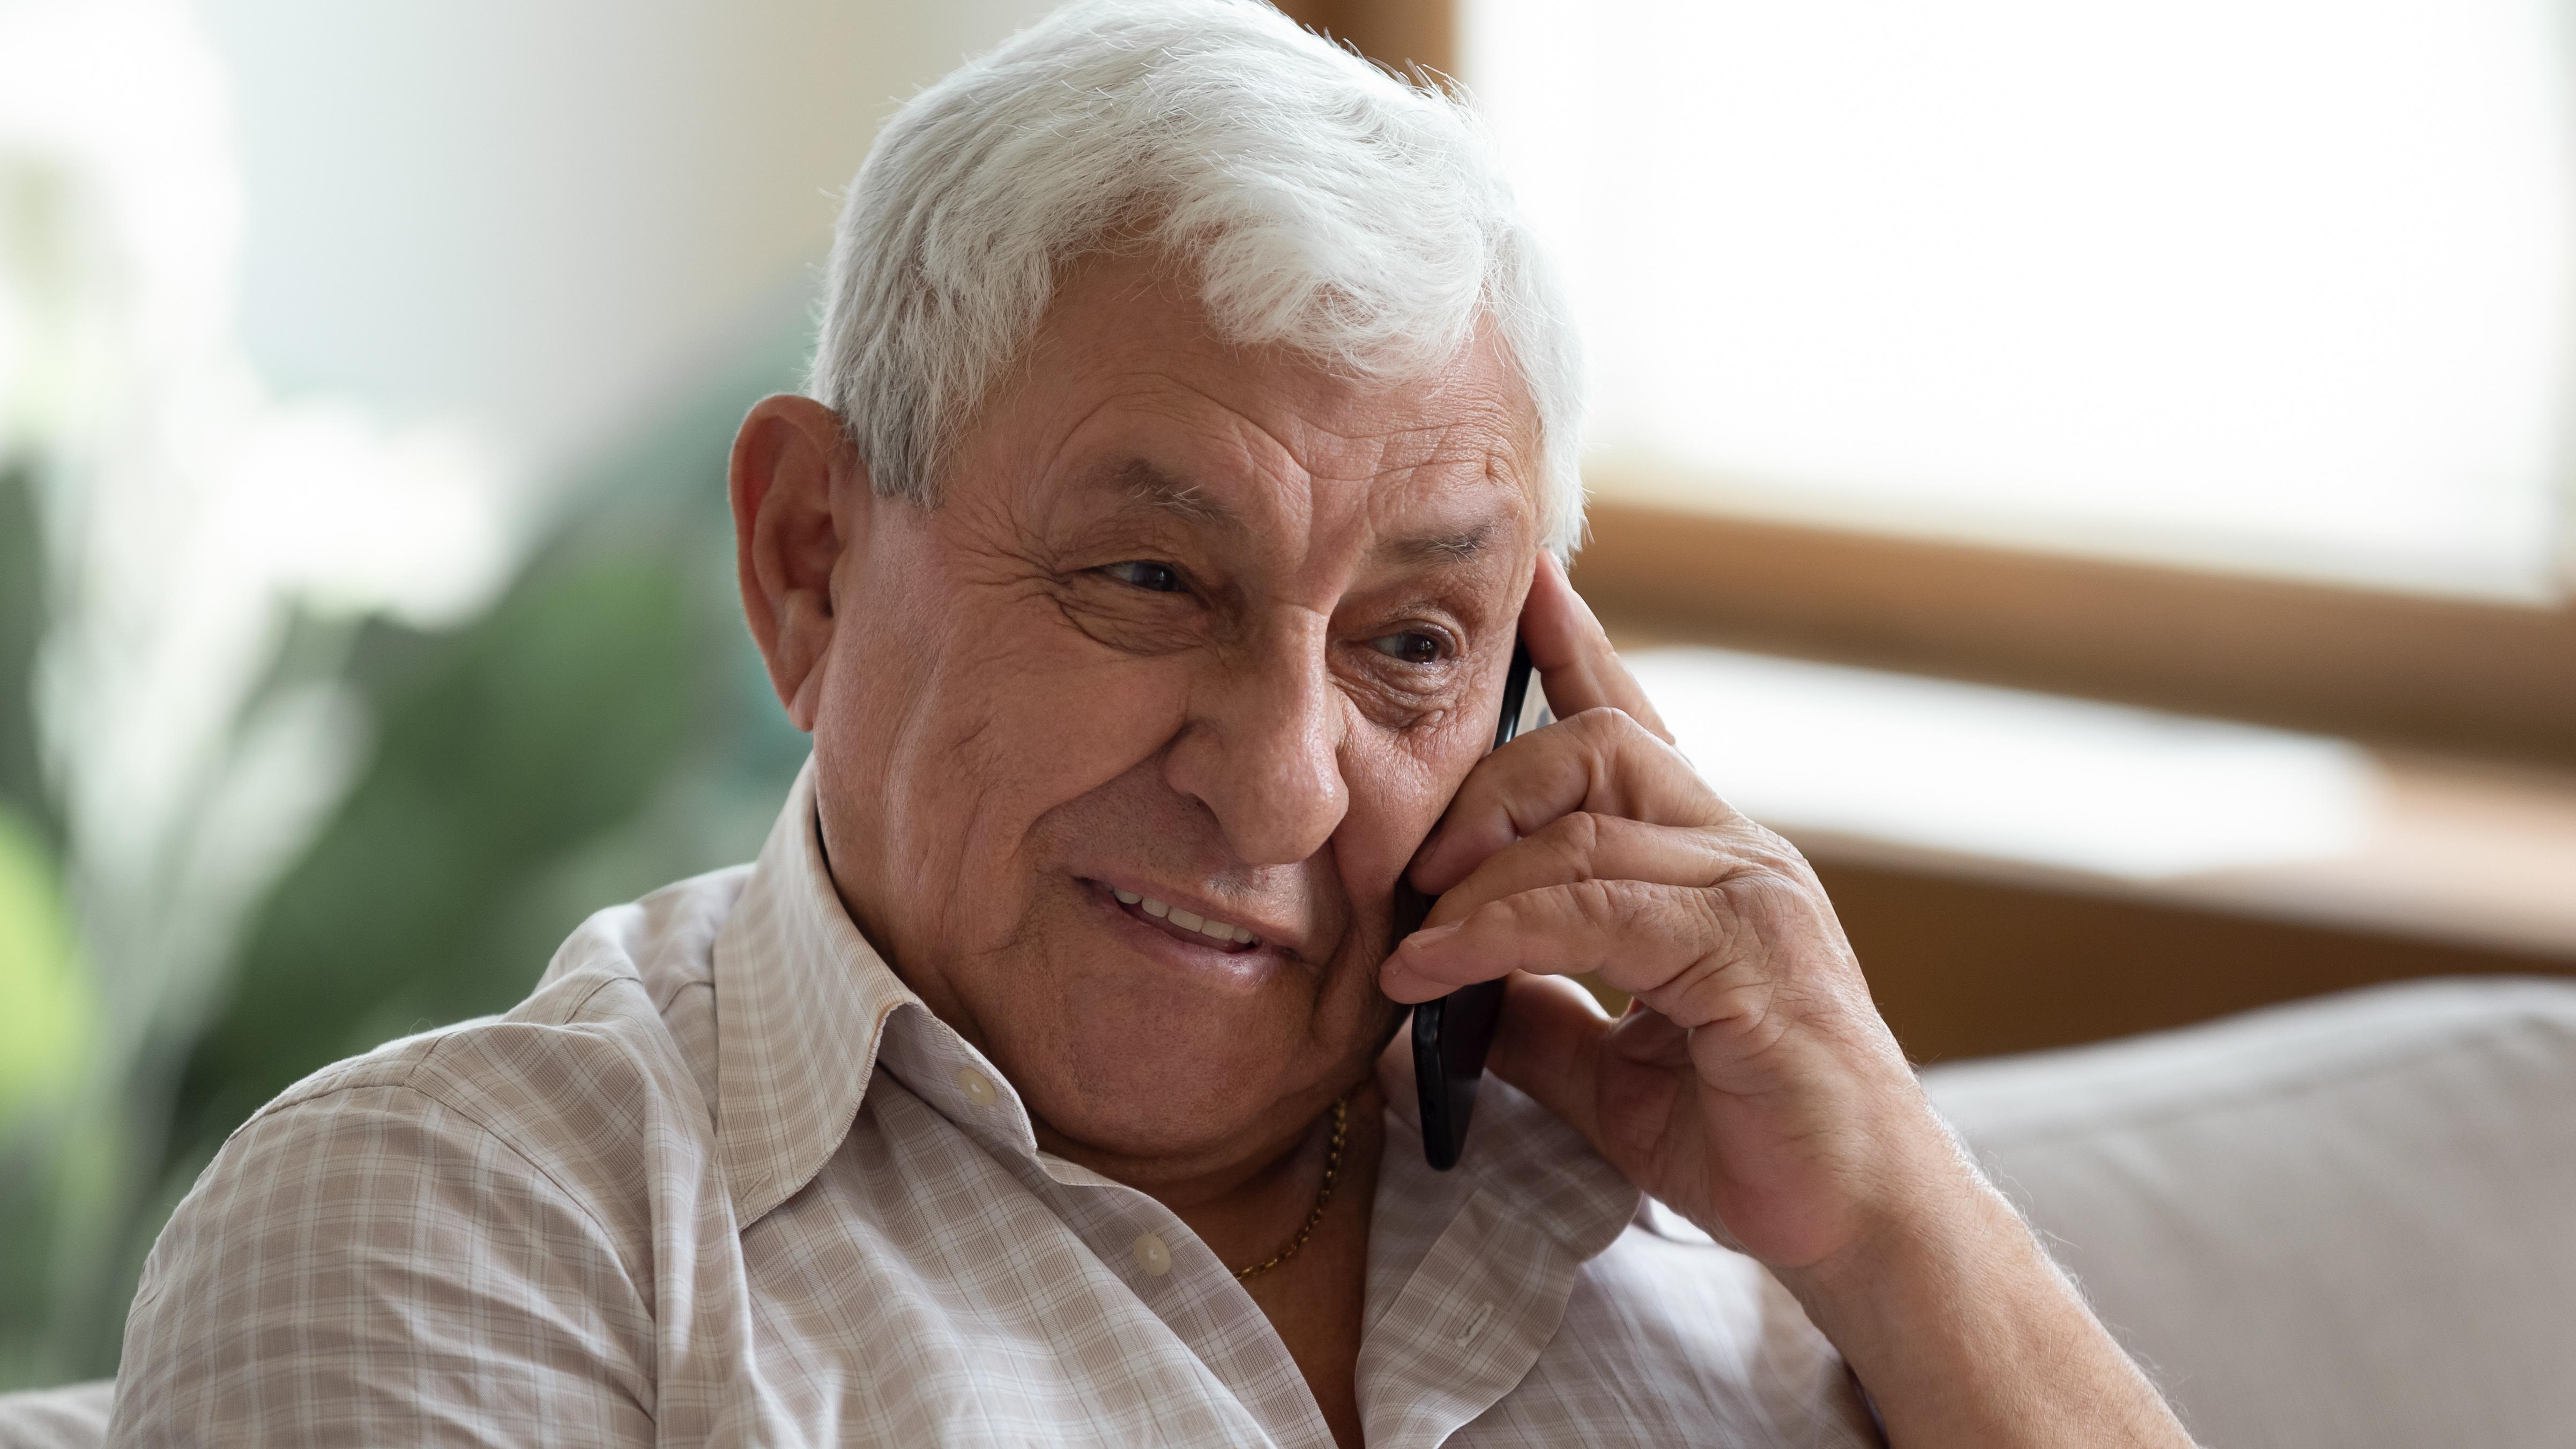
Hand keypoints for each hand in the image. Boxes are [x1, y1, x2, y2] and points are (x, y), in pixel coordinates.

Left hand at [1380, 551, 1948, 1269]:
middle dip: (1486, 784)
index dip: (1576, 652)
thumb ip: (1537, 1013)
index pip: (1634, 727)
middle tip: (1413, 865)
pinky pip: (1595, 906)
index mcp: (1711, 863)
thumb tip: (1441, 990)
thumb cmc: (1751, 1140)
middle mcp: (1739, 852)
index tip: (1528, 587)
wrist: (1861, 1222)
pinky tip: (1436, 971)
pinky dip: (1498, 932)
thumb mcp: (1610, 1073)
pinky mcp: (1746, 948)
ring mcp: (1751, 891)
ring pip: (1587, 816)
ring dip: (1476, 873)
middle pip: (1595, 743)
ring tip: (1410, 938)